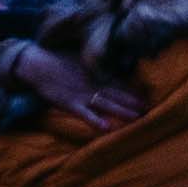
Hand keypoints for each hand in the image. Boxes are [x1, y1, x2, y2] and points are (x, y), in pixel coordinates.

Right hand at [9, 42, 139, 129]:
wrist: (37, 64)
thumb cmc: (58, 60)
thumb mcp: (81, 58)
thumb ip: (96, 65)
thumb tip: (111, 69)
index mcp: (96, 73)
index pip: (120, 83)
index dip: (135, 92)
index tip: (149, 99)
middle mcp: (93, 84)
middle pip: (118, 95)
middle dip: (134, 103)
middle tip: (150, 112)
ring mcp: (82, 94)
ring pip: (106, 104)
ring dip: (122, 112)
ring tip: (137, 119)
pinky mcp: (70, 104)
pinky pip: (85, 114)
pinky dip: (96, 121)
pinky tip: (107, 128)